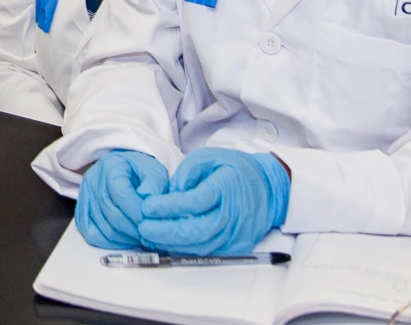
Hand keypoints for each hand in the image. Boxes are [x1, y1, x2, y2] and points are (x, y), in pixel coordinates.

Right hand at [75, 150, 168, 249]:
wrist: (124, 171)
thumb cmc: (139, 171)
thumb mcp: (153, 170)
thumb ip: (154, 185)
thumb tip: (150, 205)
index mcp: (111, 167)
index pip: (121, 194)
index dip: (137, 212)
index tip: (152, 221)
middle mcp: (93, 182)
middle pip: (113, 214)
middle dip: (135, 228)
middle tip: (151, 233)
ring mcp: (85, 200)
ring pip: (106, 229)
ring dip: (128, 238)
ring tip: (143, 236)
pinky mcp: (82, 215)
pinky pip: (95, 236)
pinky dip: (113, 243)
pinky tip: (128, 239)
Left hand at [138, 148, 289, 255]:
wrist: (268, 188)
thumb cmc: (234, 169)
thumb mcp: (208, 158)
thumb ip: (186, 173)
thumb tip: (165, 194)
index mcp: (226, 188)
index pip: (195, 201)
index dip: (169, 206)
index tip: (147, 206)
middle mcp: (232, 215)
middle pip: (196, 230)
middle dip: (165, 232)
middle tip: (143, 227)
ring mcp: (236, 234)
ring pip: (199, 246)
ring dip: (171, 243)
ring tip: (149, 236)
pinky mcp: (235, 247)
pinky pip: (206, 252)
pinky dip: (184, 249)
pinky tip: (167, 242)